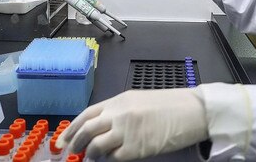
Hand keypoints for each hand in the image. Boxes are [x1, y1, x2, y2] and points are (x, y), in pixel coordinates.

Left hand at [56, 88, 208, 160]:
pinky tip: (111, 159)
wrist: (192, 111)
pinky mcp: (136, 149)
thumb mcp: (138, 100)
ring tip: (93, 157)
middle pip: (87, 130)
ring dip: (91, 154)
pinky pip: (114, 158)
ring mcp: (127, 132)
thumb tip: (99, 126)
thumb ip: (118, 111)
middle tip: (71, 152)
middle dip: (75, 143)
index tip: (63, 140)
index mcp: (119, 101)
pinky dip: (109, 160)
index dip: (71, 129)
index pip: (87, 115)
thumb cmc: (169, 105)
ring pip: (96, 147)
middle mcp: (119, 115)